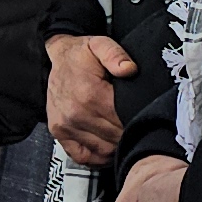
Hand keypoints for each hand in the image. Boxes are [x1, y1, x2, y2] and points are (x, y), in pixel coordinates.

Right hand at [45, 33, 134, 166]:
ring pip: (102, 149)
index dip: (137, 120)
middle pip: (115, 137)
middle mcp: (75, 114)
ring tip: (125, 135)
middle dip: (129, 133)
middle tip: (138, 125)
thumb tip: (129, 69)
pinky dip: (97, 157)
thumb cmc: (81, 53)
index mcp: (89, 94)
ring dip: (116, 146)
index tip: (143, 115)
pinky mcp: (59, 132)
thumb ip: (116, 55)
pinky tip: (108, 149)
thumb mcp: (100, 44)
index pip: (122, 121)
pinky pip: (81, 156)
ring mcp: (65, 126)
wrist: (58, 56)